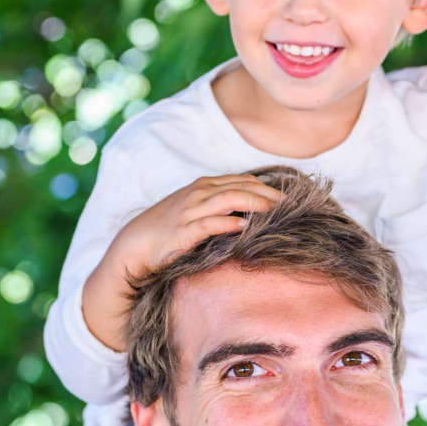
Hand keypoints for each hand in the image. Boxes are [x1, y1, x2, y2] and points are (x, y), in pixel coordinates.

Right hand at [83, 173, 280, 350]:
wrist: (134, 245)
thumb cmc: (166, 230)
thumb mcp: (193, 213)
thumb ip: (218, 209)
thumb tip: (247, 216)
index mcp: (203, 186)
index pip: (242, 180)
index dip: (267, 188)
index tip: (287, 199)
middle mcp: (199, 193)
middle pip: (242, 187)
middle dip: (269, 195)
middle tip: (292, 206)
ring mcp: (191, 210)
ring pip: (231, 199)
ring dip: (256, 203)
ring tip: (277, 212)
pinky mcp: (184, 230)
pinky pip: (211, 223)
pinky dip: (229, 223)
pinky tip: (245, 227)